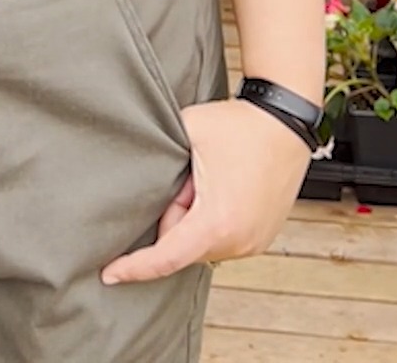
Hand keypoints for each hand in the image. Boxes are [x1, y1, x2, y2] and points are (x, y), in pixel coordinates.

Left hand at [100, 98, 309, 284]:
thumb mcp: (187, 131)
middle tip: (188, 178)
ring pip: (202, 243)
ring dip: (195, 220)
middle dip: (174, 216)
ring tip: (210, 180)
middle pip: (182, 246)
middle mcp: (238, 241)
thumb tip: (137, 178)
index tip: (110, 274)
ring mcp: (254, 242)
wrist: (286, 122)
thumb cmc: (241, 126)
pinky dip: (213, 222)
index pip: (165, 257)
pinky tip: (223, 189)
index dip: (134, 268)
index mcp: (215, 222)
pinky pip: (224, 239)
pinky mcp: (263, 237)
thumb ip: (158, 158)